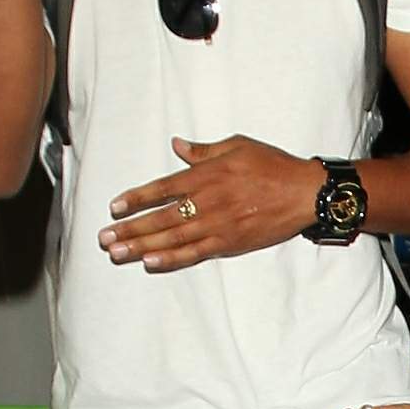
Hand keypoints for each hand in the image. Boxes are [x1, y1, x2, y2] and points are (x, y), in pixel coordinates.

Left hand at [99, 137, 324, 270]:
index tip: (114, 208)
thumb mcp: (237, 146)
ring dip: (141, 246)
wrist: (305, 192)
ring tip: (117, 253)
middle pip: (160, 217)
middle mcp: (208, 201)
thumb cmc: (273, 165)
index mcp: (207, 175)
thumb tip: (177, 145)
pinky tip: (150, 263)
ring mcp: (218, 225)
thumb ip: (203, 151)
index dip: (136, 199)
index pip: (162, 188)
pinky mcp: (230, 242)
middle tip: (104, 238)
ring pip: (172, 238)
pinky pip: (195, 253)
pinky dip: (171, 258)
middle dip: (129, 229)